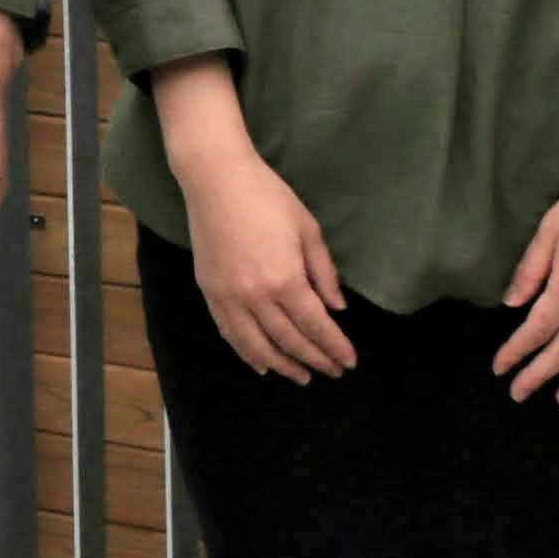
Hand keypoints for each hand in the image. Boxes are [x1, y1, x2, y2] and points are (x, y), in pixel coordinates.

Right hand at [178, 144, 352, 382]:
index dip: (335, 347)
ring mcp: (229, 298)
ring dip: (282, 365)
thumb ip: (324, 272)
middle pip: (289, 340)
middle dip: (315, 359)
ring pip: (257, 346)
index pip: (316, 326)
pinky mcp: (210, 293)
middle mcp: (256, 297)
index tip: (349, 362)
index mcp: (285, 279)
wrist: (216, 180)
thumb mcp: (307, 229)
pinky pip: (230, 333)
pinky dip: (247, 353)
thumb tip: (336, 308)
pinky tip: (261, 364)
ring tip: (301, 377)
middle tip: (332, 372)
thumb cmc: (268, 197)